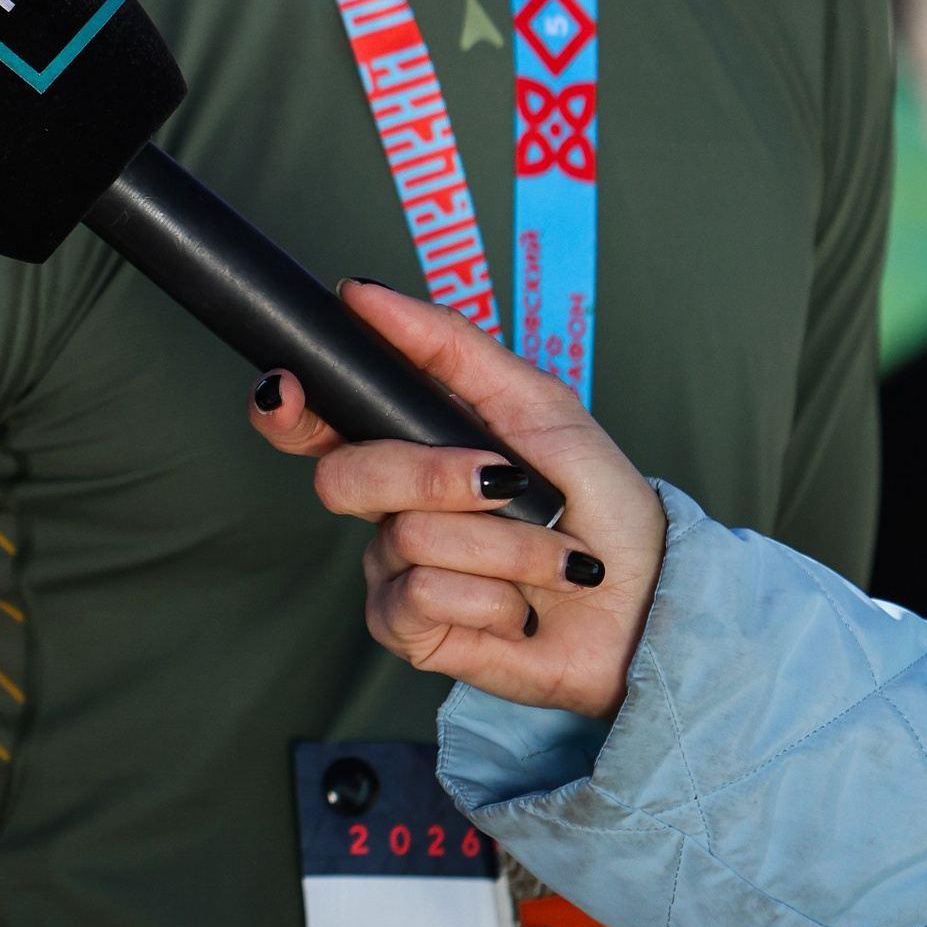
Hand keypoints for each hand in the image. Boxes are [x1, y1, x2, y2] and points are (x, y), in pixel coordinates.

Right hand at [248, 280, 666, 719]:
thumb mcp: (534, 400)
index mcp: (407, 446)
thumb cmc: (596, 496)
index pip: (314, 423)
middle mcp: (388, 508)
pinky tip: (519, 606)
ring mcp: (393, 571)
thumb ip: (447, 343)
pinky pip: (421, 598)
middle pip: (344, 478)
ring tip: (549, 559)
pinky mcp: (410, 632)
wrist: (644, 595)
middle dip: (434, 477)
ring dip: (504, 546)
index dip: (282, 407)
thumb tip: (364, 294)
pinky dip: (492, 597)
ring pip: (405, 538)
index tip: (283, 389)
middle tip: (505, 484)